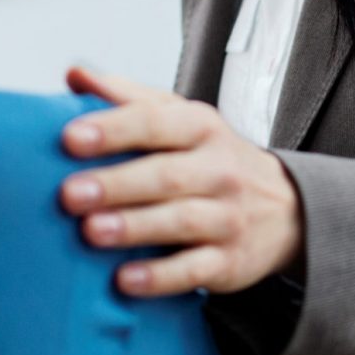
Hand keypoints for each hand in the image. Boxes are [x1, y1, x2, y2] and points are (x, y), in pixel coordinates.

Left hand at [58, 69, 303, 297]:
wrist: (285, 208)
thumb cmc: (211, 159)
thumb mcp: (180, 120)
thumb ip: (127, 98)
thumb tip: (75, 74)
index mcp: (201, 128)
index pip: (156, 122)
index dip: (114, 129)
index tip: (70, 138)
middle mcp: (219, 170)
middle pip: (166, 175)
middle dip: (117, 183)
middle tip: (69, 194)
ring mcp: (227, 217)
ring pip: (181, 221)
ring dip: (135, 227)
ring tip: (92, 232)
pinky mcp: (229, 261)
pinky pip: (195, 270)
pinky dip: (161, 276)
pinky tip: (125, 280)